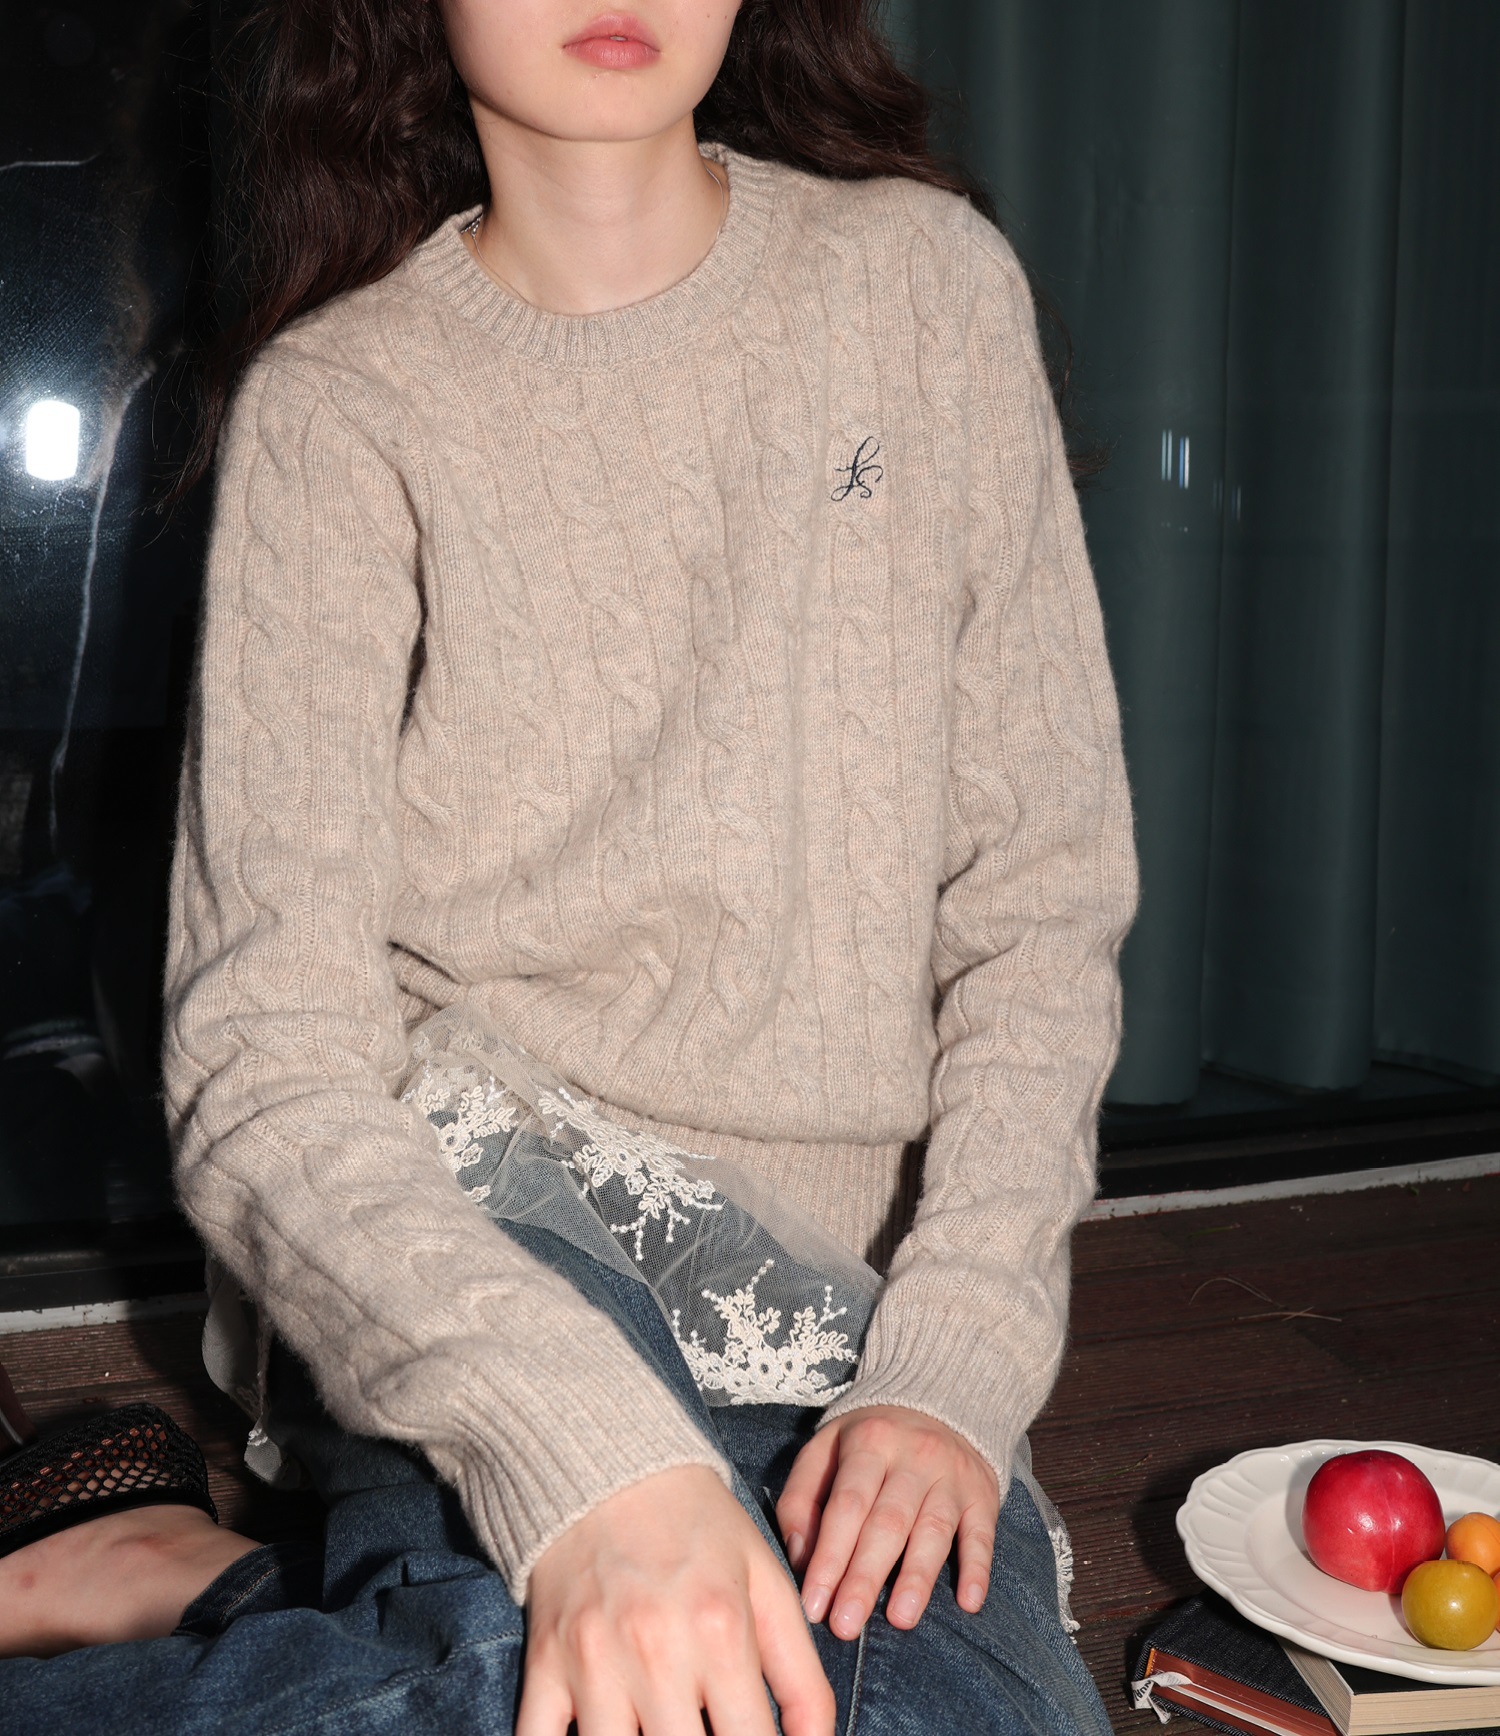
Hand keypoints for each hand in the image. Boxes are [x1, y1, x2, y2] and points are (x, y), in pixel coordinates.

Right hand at [518, 1464, 834, 1735]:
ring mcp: (593, 1663)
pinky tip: (600, 1733)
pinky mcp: (544, 1664)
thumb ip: (800, 1674)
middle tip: (704, 1729)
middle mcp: (657, 1652)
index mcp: (721, 1630)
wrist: (610, 1467)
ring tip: (662, 1728)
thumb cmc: (697, 1528)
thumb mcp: (765, 1583)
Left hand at [776, 1405, 999, 1639]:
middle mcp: (913, 1457)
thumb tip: (799, 1558)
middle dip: (864, 1578)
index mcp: (869, 1442)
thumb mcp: (825, 1448)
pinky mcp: (982, 1496)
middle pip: (886, 1523)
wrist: (939, 1403)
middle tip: (845, 1626)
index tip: (813, 1604)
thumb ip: (801, 1498)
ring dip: (917, 1577)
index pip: (846, 1505)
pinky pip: (982, 1534)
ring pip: (933, 1530)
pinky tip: (968, 1602)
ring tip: (900, 1619)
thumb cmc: (869, 1440)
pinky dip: (977, 1568)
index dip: (829, 1556)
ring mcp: (951, 1476)